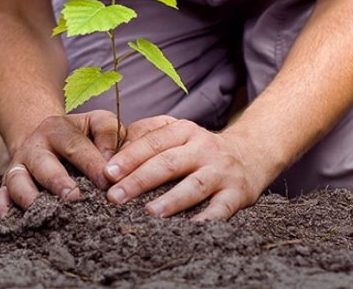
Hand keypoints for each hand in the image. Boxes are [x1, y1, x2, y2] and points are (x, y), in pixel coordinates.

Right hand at [0, 110, 123, 216]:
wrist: (46, 137)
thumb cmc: (81, 134)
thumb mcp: (96, 122)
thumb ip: (109, 135)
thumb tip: (112, 164)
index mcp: (57, 128)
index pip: (75, 145)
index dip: (91, 163)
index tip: (106, 181)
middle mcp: (35, 146)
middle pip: (43, 164)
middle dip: (58, 182)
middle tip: (74, 198)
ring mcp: (19, 165)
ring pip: (17, 180)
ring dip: (30, 196)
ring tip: (46, 212)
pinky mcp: (8, 183)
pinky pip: (0, 195)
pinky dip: (2, 207)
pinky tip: (9, 219)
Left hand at [103, 116, 267, 220]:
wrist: (251, 153)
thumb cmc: (200, 147)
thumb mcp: (177, 131)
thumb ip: (148, 134)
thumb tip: (115, 150)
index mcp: (184, 131)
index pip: (153, 142)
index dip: (129, 157)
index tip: (108, 173)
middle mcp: (203, 147)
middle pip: (168, 162)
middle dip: (139, 180)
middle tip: (115, 196)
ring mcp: (221, 170)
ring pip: (194, 185)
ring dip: (171, 199)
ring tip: (149, 212)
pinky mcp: (238, 192)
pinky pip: (222, 207)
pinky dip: (208, 218)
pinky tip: (190, 228)